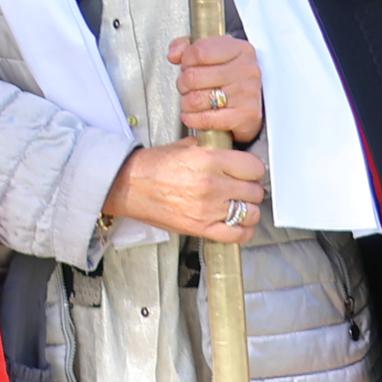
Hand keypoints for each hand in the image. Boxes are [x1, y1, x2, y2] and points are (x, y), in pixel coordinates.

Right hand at [105, 136, 272, 241]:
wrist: (125, 186)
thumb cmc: (151, 166)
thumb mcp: (183, 147)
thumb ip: (211, 150)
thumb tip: (230, 154)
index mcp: (209, 160)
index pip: (254, 167)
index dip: (252, 170)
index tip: (245, 172)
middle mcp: (212, 185)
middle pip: (255, 191)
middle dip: (249, 189)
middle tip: (238, 189)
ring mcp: (208, 209)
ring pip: (252, 213)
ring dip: (247, 210)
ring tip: (236, 206)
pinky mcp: (200, 228)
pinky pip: (238, 234)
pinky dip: (241, 231)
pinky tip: (234, 224)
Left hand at [169, 33, 262, 143]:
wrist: (257, 101)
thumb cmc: (230, 76)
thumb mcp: (211, 51)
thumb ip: (186, 46)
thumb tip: (174, 54)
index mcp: (239, 50)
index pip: (199, 52)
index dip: (186, 60)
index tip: (188, 65)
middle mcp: (246, 70)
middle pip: (193, 77)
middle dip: (183, 83)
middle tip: (188, 86)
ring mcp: (247, 94)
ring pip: (195, 100)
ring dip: (186, 102)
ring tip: (194, 99)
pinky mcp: (245, 116)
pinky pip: (205, 119)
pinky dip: (193, 119)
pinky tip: (194, 114)